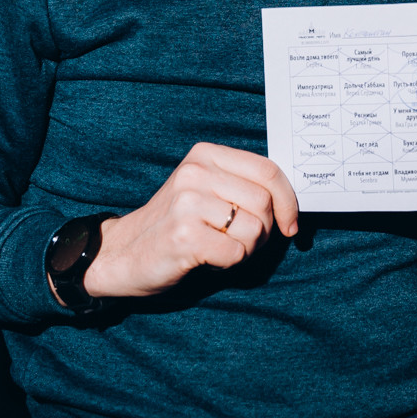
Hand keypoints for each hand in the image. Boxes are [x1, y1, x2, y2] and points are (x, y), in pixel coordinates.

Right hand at [83, 143, 298, 298]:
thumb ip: (243, 186)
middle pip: (264, 202)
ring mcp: (187, 202)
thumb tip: (292, 205)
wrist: (123, 253)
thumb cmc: (177, 224)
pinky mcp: (184, 235)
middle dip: (265, 231)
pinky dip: (229, 263)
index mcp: (205, 154)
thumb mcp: (206, 190)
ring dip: (247, 249)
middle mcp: (196, 172)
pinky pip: (236, 253)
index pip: (268, 169)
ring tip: (221, 248)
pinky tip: (207, 258)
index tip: (290, 224)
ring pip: (254, 228)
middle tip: (243, 242)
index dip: (288, 200)